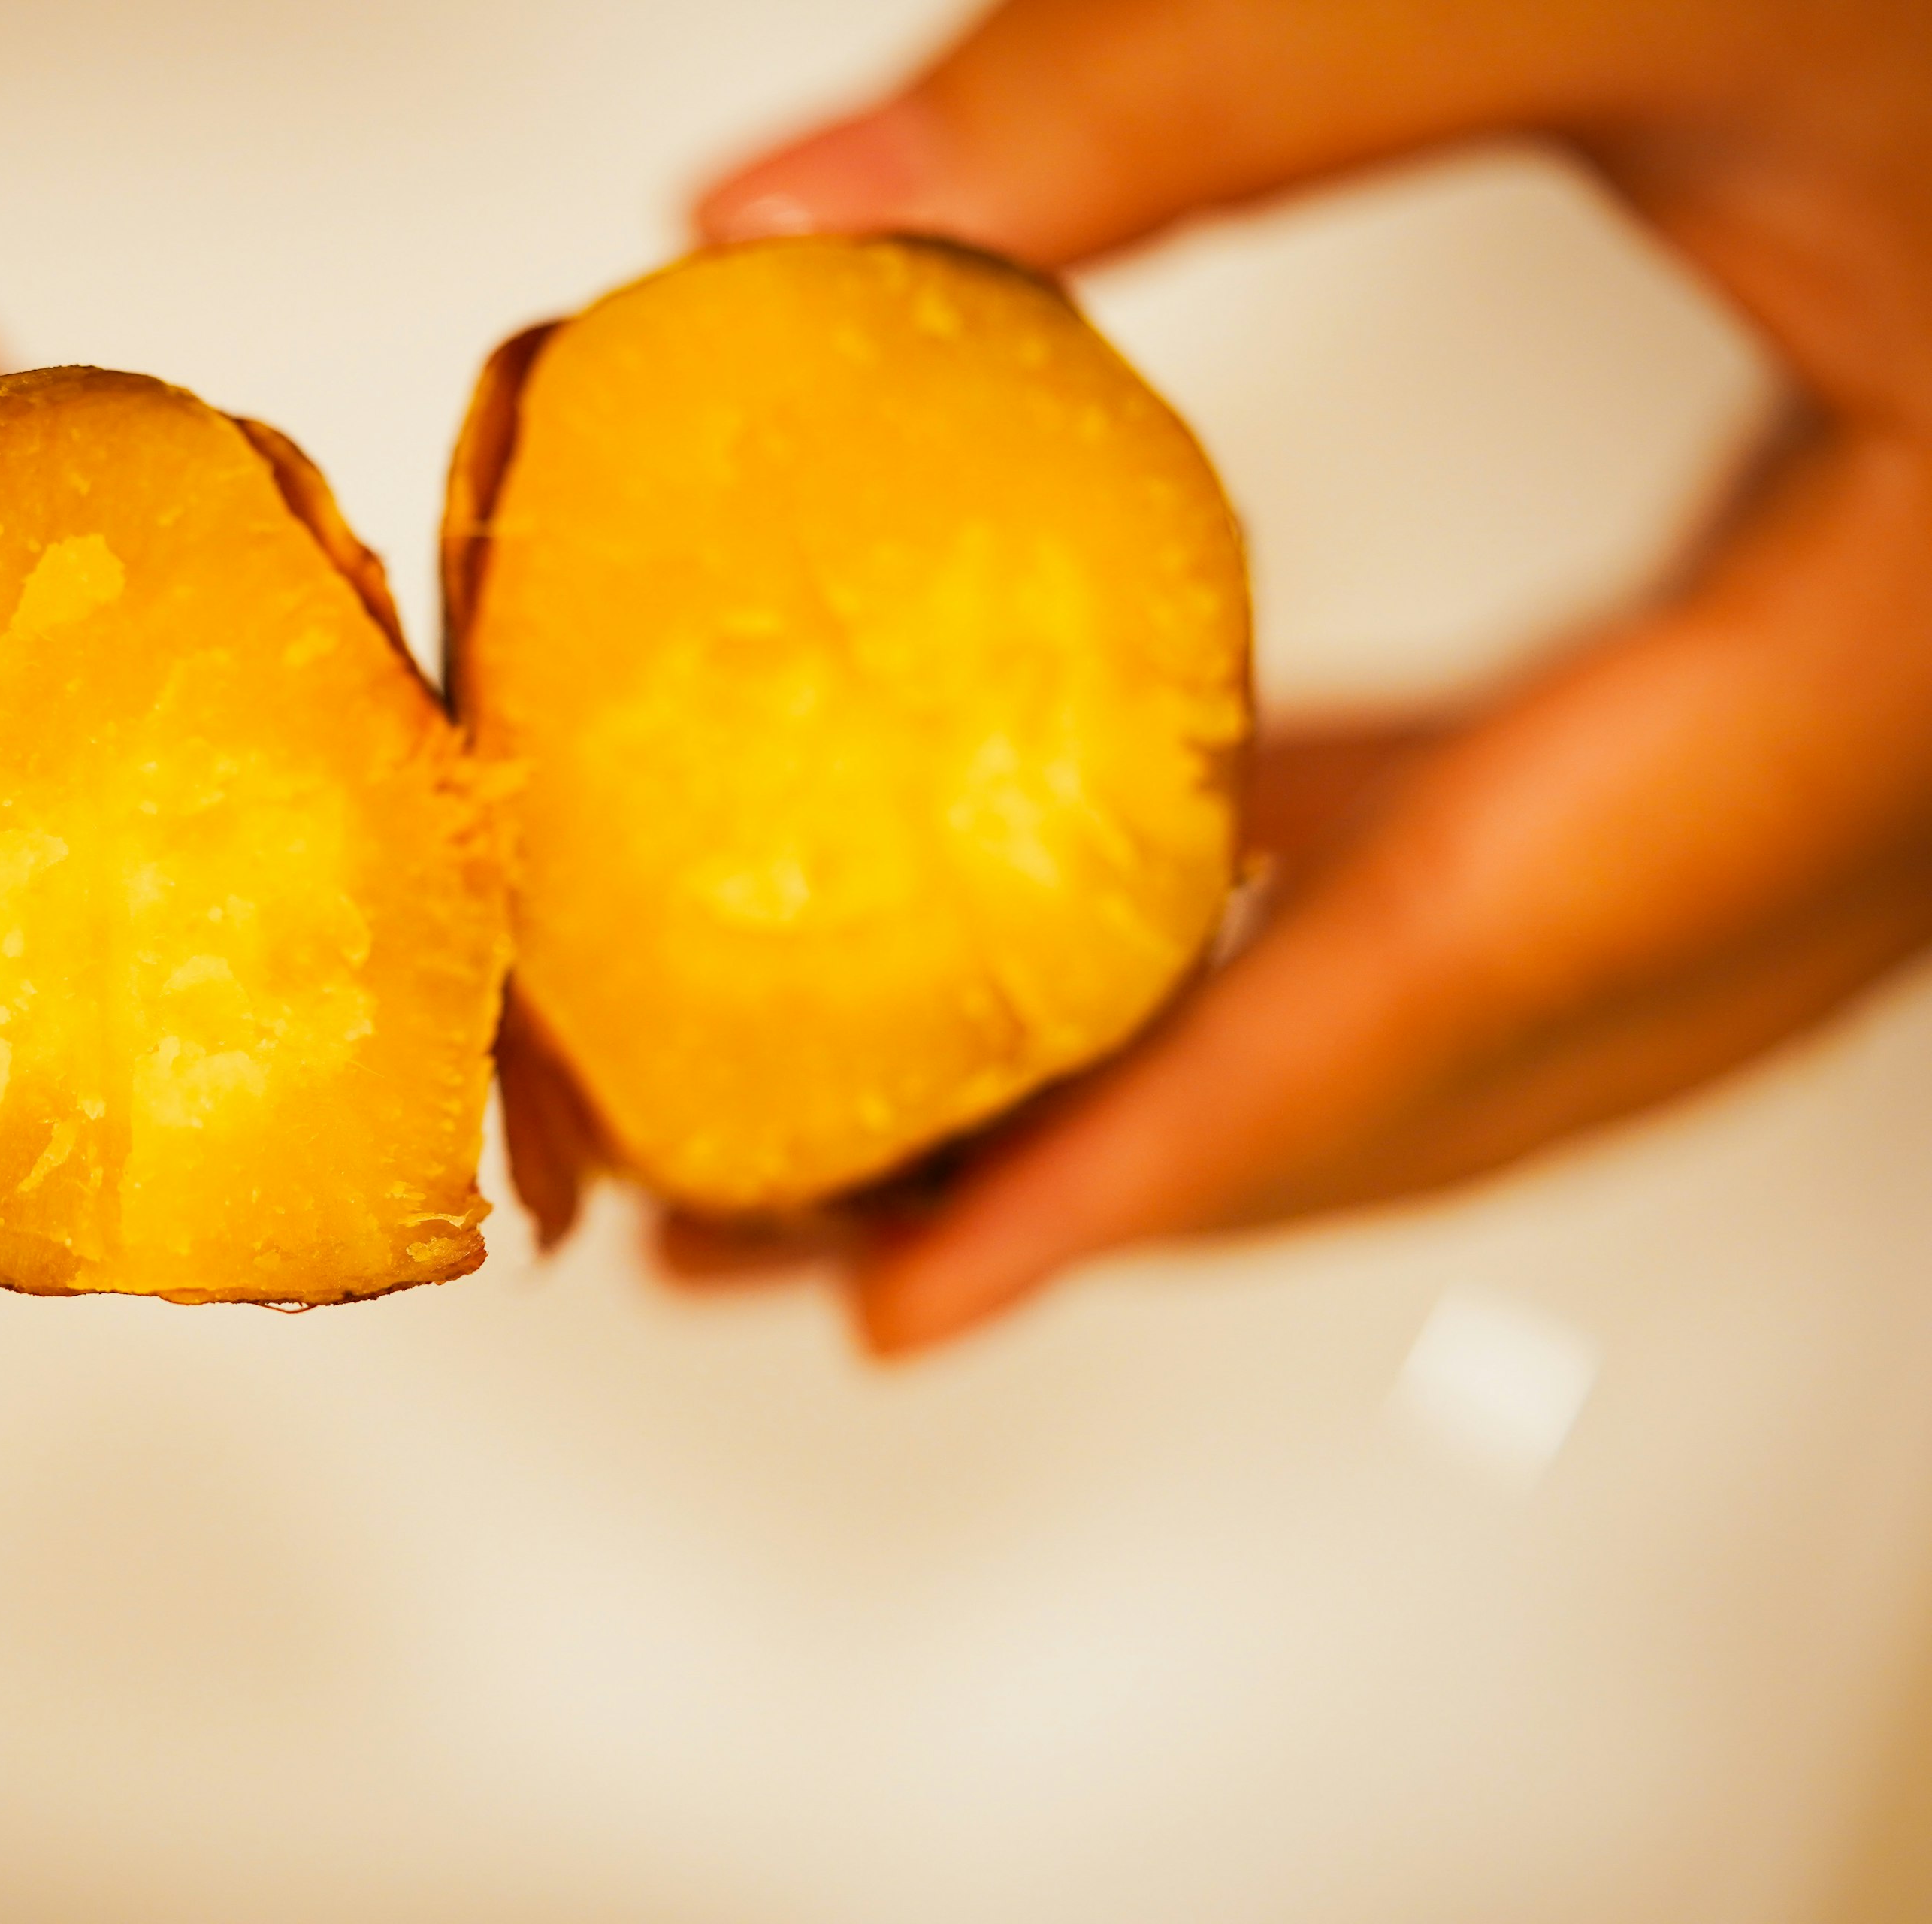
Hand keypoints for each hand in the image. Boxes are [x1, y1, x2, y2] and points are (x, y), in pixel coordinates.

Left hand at [690, 0, 1931, 1352]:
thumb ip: (1218, 89)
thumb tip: (800, 205)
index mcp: (1882, 656)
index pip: (1446, 979)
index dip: (1150, 1168)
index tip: (906, 1304)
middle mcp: (1901, 768)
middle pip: (1449, 1078)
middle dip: (1126, 1187)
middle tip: (823, 1239)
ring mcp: (1871, 753)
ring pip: (1489, 1017)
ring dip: (1205, 1085)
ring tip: (933, 1121)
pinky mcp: (1809, 682)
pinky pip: (1527, 872)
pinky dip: (1317, 926)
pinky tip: (1143, 892)